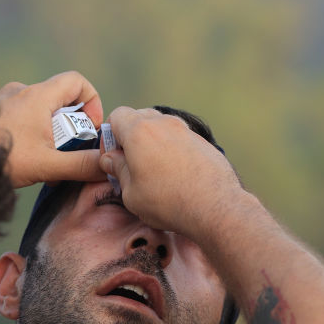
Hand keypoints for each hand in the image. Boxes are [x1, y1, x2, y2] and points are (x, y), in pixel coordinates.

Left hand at [0, 71, 103, 187]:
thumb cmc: (0, 157)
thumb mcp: (47, 165)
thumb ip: (80, 165)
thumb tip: (107, 166)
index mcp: (39, 96)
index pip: (77, 81)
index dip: (91, 101)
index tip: (89, 128)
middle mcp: (21, 91)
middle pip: (58, 99)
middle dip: (68, 126)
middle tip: (65, 152)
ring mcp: (3, 101)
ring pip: (37, 111)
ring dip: (47, 133)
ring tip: (42, 160)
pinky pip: (19, 118)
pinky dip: (28, 134)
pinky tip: (21, 159)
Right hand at [99, 107, 240, 239]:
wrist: (214, 207)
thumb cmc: (169, 202)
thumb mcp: (131, 193)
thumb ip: (118, 171)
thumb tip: (111, 159)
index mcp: (139, 132)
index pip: (116, 116)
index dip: (109, 135)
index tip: (112, 156)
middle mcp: (163, 124)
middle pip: (139, 117)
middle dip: (130, 137)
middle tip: (130, 163)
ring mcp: (185, 130)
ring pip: (160, 127)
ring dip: (152, 142)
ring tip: (153, 170)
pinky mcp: (202, 141)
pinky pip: (179, 138)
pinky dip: (171, 149)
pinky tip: (174, 174)